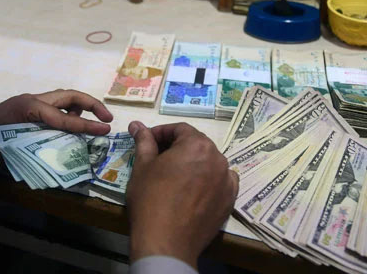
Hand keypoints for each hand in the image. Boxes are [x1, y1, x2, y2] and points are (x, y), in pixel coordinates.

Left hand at [0, 89, 112, 171]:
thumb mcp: (16, 151)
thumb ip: (43, 148)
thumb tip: (69, 154)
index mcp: (31, 108)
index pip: (66, 116)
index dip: (87, 125)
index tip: (107, 129)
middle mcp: (32, 100)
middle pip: (68, 95)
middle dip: (90, 104)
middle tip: (107, 118)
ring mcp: (28, 102)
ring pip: (60, 98)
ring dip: (78, 106)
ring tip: (93, 121)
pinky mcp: (24, 108)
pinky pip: (51, 106)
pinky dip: (65, 112)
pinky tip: (71, 126)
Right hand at [125, 121, 238, 268]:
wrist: (166, 242)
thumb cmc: (150, 199)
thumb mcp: (143, 166)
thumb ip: (143, 142)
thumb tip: (136, 125)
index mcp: (197, 145)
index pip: (179, 129)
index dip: (160, 133)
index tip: (146, 142)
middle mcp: (218, 158)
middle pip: (196, 144)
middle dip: (177, 147)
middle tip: (157, 159)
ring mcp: (227, 180)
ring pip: (209, 162)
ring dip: (193, 163)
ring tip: (174, 176)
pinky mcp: (229, 200)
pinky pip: (220, 181)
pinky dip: (208, 180)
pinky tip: (194, 189)